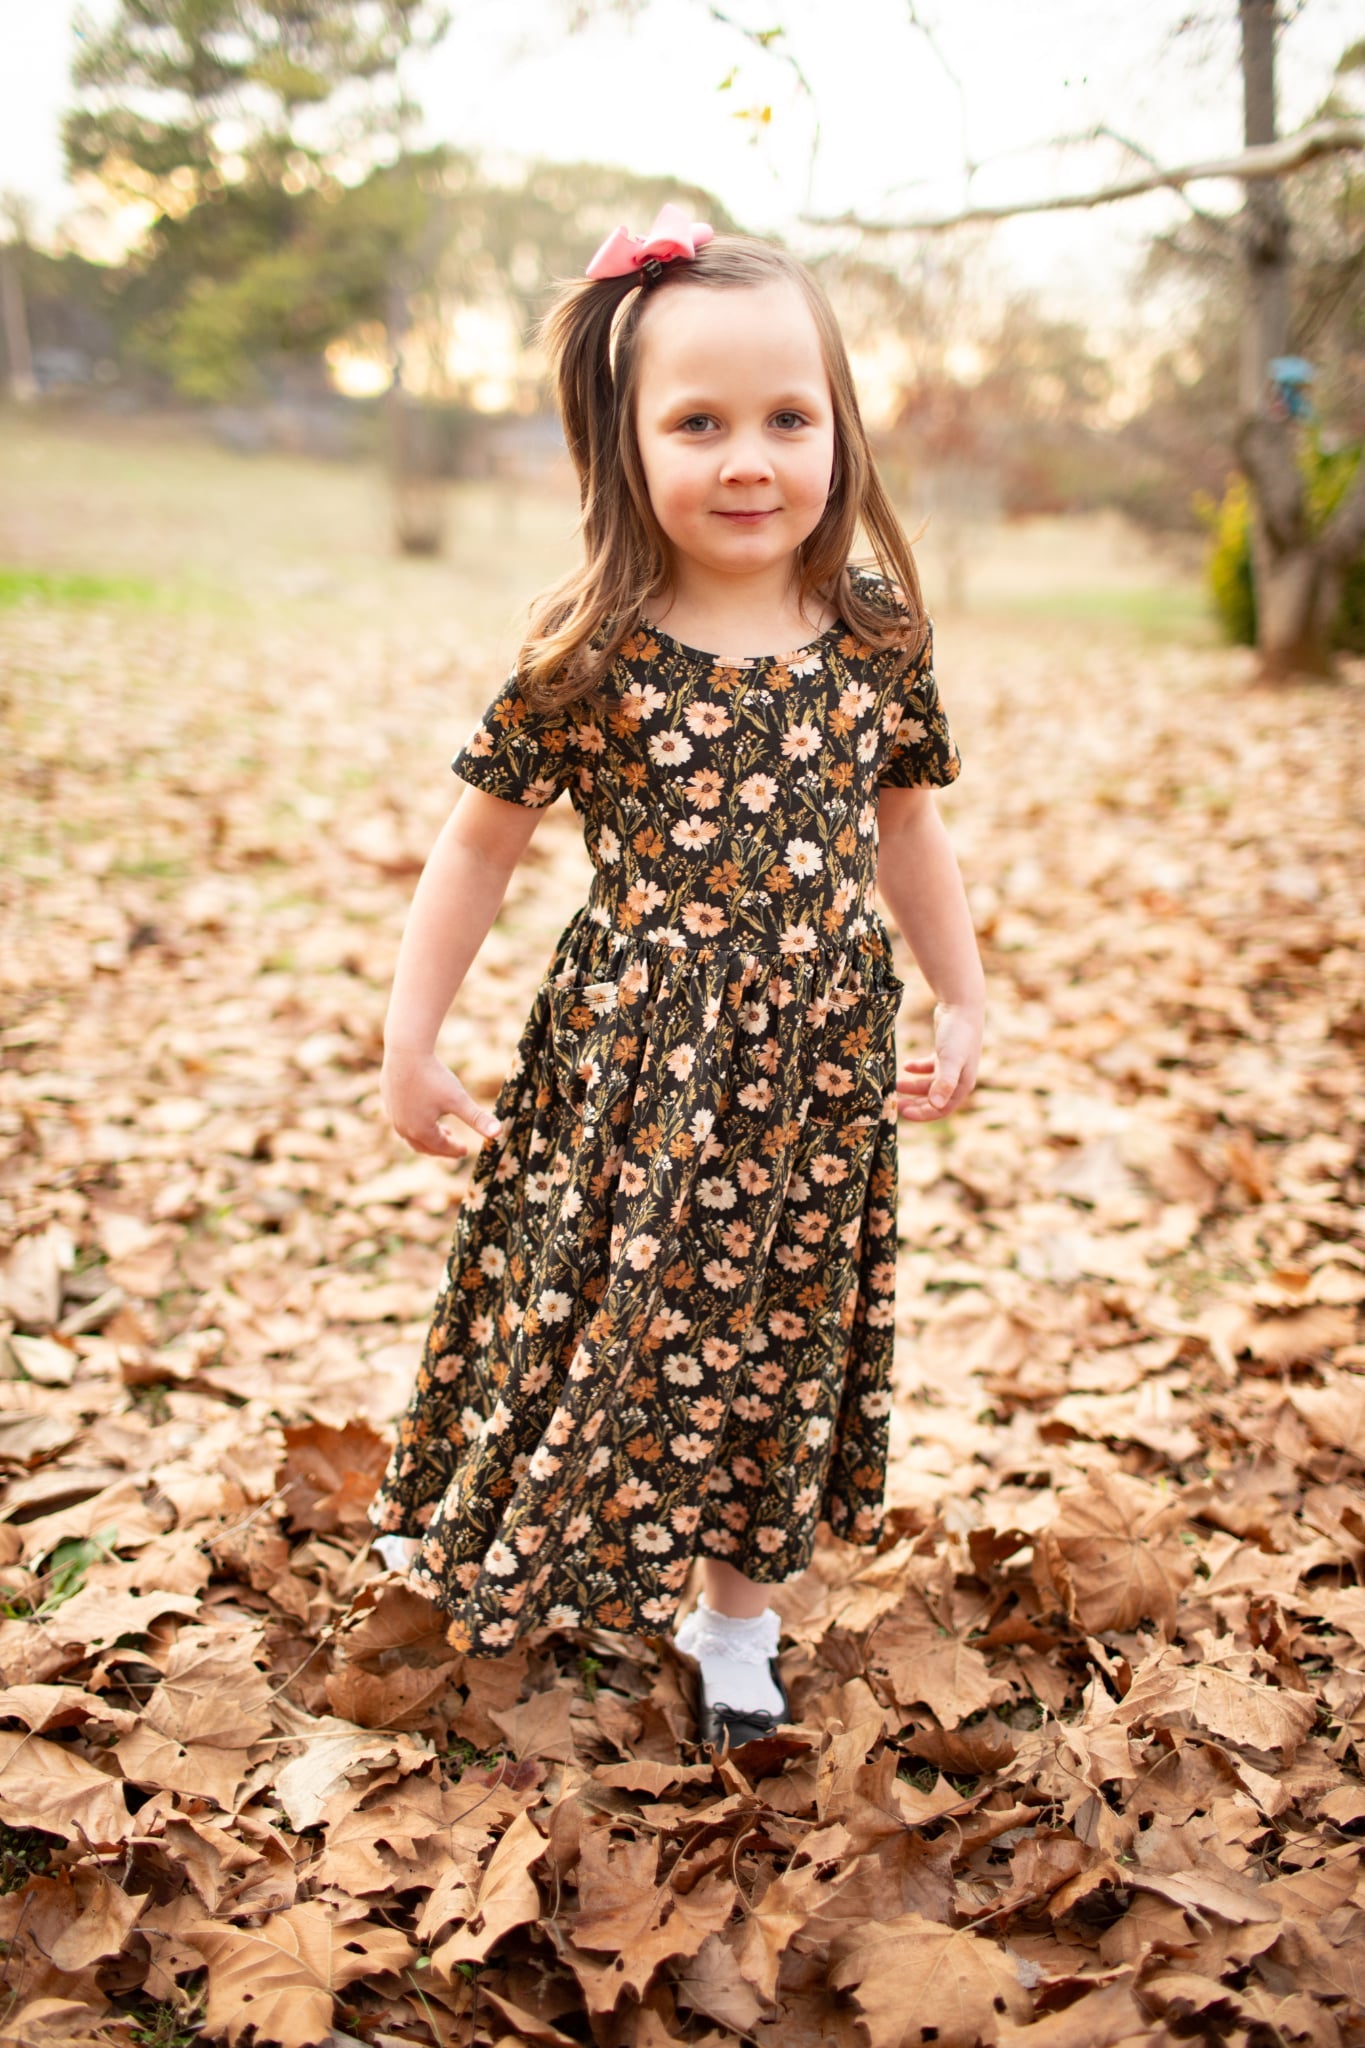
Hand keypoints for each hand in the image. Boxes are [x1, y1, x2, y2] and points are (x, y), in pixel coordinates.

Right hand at [381, 1045, 502, 1158]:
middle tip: (454, 1145)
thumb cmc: (433, 1076)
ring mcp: (393, 1115)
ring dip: (427, 1137)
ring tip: (443, 1129)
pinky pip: (402, 1120)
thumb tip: (499, 1133)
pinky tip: (425, 1112)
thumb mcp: (459, 1099)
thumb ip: (477, 1118)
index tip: (466, 1150)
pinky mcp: (388, 1101)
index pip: (441, 1147)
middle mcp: (403, 1128)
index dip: (455, 1150)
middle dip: (441, 1148)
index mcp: (421, 1131)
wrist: (406, 1052)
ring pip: (411, 1135)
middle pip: (423, 1146)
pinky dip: (415, 1123)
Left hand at [895, 1000, 981, 1121]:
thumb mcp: (950, 1059)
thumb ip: (944, 1082)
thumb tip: (936, 1105)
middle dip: (914, 1103)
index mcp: (962, 1084)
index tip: (902, 1114)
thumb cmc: (957, 1034)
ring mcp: (951, 1066)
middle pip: (934, 1099)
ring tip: (894, 1084)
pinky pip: (929, 1068)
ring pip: (929, 1084)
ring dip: (912, 1086)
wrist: (963, 1005)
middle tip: (893, 1104)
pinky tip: (906, 1066)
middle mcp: (958, 1078)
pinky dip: (917, 1069)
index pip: (941, 1109)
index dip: (923, 1114)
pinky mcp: (944, 1053)